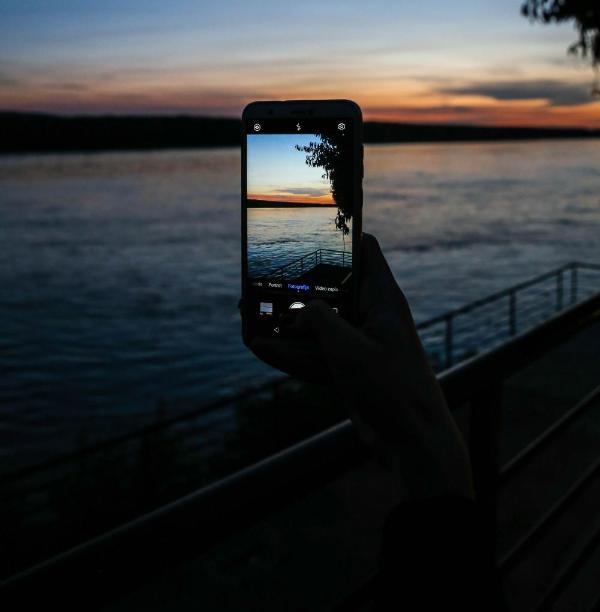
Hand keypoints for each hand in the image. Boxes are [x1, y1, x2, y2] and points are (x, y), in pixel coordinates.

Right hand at [249, 233, 473, 500]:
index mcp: (383, 298)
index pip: (365, 251)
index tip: (309, 226)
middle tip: (261, 279)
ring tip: (250, 317)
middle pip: (331, 290)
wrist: (413, 444)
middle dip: (297, 287)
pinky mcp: (351, 370)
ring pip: (318, 326)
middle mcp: (372, 315)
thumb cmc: (390, 387)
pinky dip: (291, 355)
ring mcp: (361, 344)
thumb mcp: (348, 346)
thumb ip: (318, 319)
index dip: (340, 235)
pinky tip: (261, 350)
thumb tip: (298, 310)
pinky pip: (316, 355)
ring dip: (286, 325)